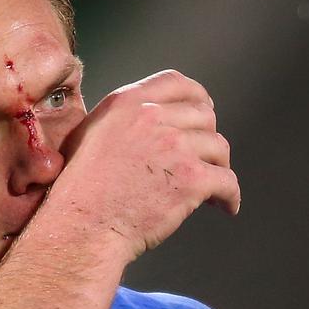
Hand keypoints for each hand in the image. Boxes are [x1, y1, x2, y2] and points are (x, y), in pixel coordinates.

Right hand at [50, 69, 239, 261]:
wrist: (83, 225)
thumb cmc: (78, 190)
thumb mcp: (88, 136)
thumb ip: (121, 121)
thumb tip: (147, 124)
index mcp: (126, 103)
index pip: (175, 83)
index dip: (196, 96)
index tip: (203, 110)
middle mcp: (152, 118)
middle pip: (202, 116)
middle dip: (206, 136)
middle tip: (205, 157)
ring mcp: (175, 147)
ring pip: (218, 147)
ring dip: (217, 165)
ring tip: (211, 186)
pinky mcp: (191, 179)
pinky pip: (227, 182)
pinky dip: (230, 195)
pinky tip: (224, 205)